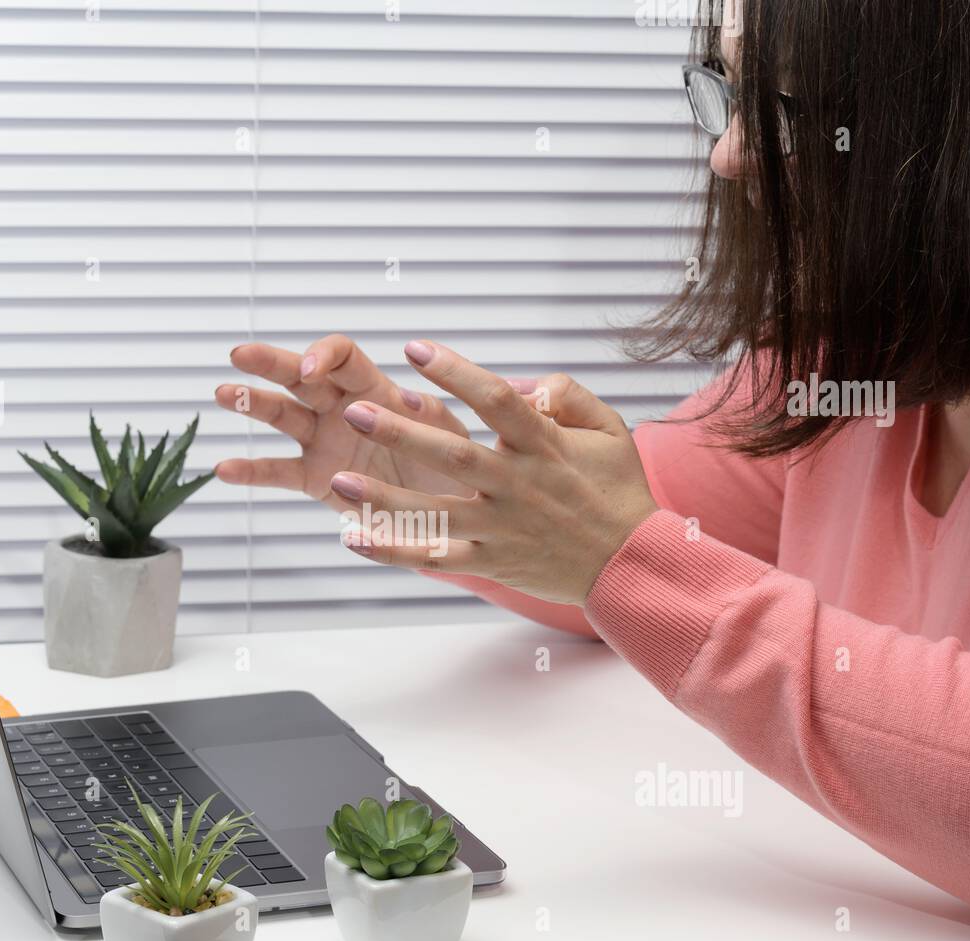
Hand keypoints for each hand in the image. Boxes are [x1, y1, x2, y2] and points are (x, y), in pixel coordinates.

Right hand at [213, 335, 474, 513]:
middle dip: (271, 363)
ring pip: (282, 415)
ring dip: (252, 403)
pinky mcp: (316, 479)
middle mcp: (344, 409)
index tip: (309, 371)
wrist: (450, 514)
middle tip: (239, 354)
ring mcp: (326, 442)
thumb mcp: (452, 441)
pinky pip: (279, 471)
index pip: (342, 357)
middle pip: (301, 376)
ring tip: (221, 393)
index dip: (322, 356)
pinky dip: (252, 471)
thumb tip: (410, 399)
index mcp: (377, 390)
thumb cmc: (455, 467)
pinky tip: (224, 469)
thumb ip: (432, 420)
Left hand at [329, 341, 658, 604]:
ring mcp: (503, 528)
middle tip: (355, 412)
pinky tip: (353, 538)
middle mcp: (518, 485)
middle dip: (402, 434)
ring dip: (384, 499)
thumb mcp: (609, 428)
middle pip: (454, 455)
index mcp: (543, 445)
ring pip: (437, 511)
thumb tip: (521, 383)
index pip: (494, 400)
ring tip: (336, 482)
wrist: (633, 563)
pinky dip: (395, 551)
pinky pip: (437, 557)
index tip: (414, 348)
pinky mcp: (493, 562)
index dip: (454, 371)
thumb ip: (566, 395)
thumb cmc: (617, 489)